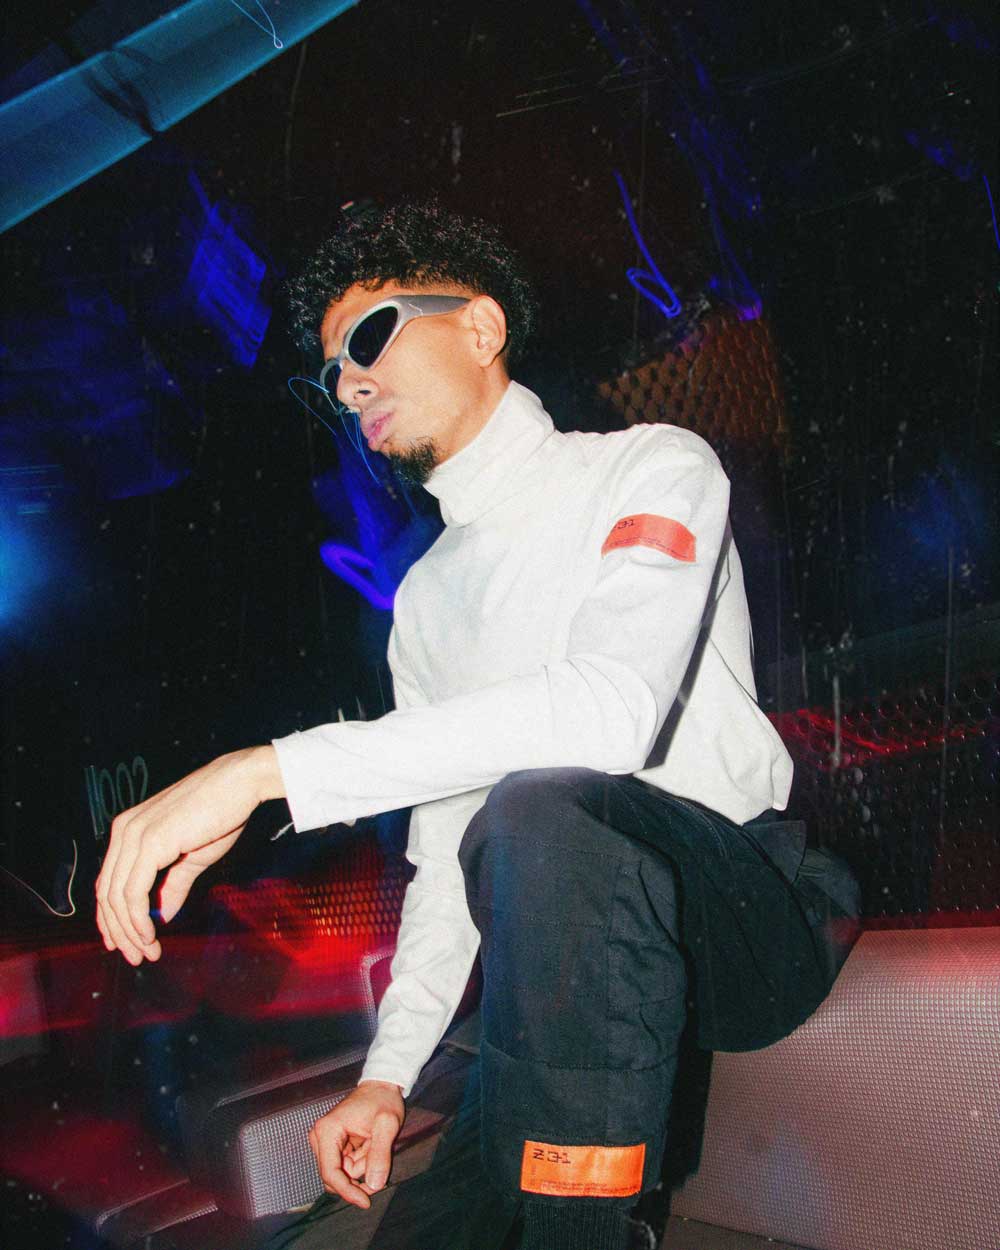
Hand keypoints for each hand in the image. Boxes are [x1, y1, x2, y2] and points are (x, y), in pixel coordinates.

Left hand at [95, 746, 283, 964]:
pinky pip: (133, 892)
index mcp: (128, 830)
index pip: (109, 882)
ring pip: (116, 897)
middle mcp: (123, 831)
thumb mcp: (192, 856)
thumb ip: (173, 886)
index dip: (114, 918)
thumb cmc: (220, 813)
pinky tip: (151, 935)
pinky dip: (138, 919)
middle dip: (120, 931)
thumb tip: (161, 917)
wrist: (240, 783)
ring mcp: (133, 835)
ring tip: (147, 952)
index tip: (128, 943)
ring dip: (130, 931)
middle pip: (107, 894)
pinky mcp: (149, 843)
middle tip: (138, 957)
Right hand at [309, 1081, 404, 1208]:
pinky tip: (369, 1144)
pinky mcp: (332, 1145)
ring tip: (374, 1143)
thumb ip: (380, 1154)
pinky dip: (361, 1162)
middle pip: (334, 1177)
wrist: (381, 1085)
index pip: (330, 1173)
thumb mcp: (387, 1124)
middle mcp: (320, 1137)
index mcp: (327, 1130)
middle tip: (378, 1161)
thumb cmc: (383, 1100)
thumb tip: (374, 1184)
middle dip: (358, 1176)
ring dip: (362, 1166)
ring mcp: (325, 1141)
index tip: (366, 1201)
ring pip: (342, 1173)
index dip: (347, 1192)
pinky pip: (346, 1166)